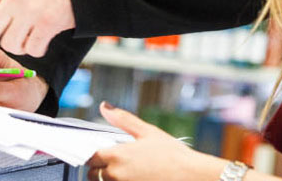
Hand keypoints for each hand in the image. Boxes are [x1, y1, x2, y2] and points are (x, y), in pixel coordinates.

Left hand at [88, 102, 219, 180]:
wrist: (191, 176)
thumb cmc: (172, 155)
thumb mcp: (147, 132)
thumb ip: (122, 119)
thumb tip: (104, 106)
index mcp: (117, 156)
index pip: (90, 157)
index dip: (94, 154)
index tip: (102, 153)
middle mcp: (116, 175)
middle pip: (93, 175)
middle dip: (99, 169)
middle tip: (113, 163)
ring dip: (108, 179)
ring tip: (126, 171)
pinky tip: (133, 178)